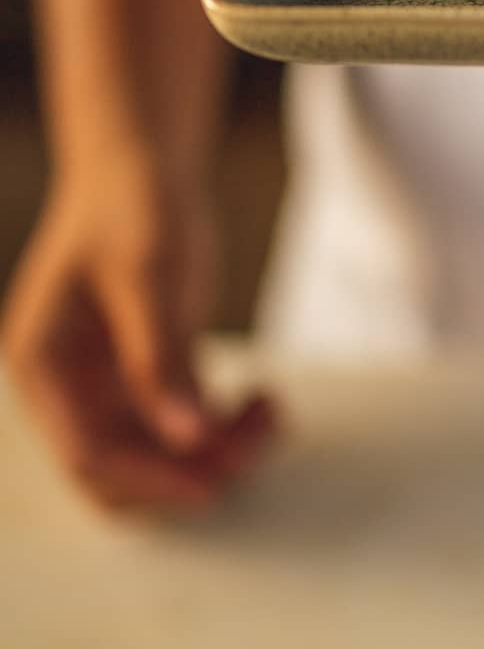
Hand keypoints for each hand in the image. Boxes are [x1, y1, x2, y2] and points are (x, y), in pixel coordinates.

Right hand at [2, 168, 278, 513]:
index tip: (215, 484)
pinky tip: (264, 399)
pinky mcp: (145, 370)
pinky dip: (221, 422)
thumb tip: (189, 436)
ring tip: (272, 412)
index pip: (88, 453)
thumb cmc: (138, 207)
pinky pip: (181, 419)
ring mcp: (106, 380)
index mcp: (46, 364)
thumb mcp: (152, 276)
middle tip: (258, 440)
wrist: (145, 164)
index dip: (152, 478)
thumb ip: (163, 356)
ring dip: (215, 447)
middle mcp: (69, 383)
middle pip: (121, 467)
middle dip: (188, 468)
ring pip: (157, 449)